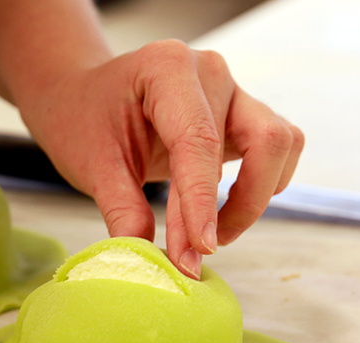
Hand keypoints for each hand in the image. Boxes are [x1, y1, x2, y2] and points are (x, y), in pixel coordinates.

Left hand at [17, 40, 303, 278]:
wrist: (81, 99)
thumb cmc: (82, 122)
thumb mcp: (91, 166)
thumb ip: (122, 210)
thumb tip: (146, 257)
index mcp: (166, 68)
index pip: (199, 141)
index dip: (203, 201)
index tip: (200, 250)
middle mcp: (209, 71)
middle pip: (255, 143)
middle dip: (228, 210)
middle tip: (193, 256)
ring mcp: (231, 89)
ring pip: (278, 144)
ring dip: (252, 199)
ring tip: (206, 236)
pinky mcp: (241, 113)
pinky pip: (277, 148)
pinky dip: (260, 186)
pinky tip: (221, 212)